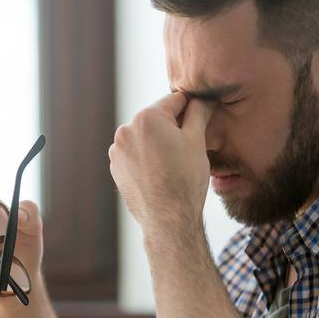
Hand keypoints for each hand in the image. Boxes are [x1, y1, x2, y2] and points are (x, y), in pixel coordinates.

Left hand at [108, 93, 213, 232]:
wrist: (168, 219)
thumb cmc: (185, 180)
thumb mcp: (197, 141)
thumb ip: (199, 113)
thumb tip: (203, 98)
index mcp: (146, 117)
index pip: (175, 100)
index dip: (192, 107)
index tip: (202, 116)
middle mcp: (126, 129)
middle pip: (157, 119)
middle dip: (173, 127)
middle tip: (189, 147)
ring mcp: (117, 150)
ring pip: (145, 136)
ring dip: (158, 142)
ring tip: (174, 163)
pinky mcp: (116, 167)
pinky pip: (135, 154)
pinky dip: (147, 157)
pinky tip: (161, 172)